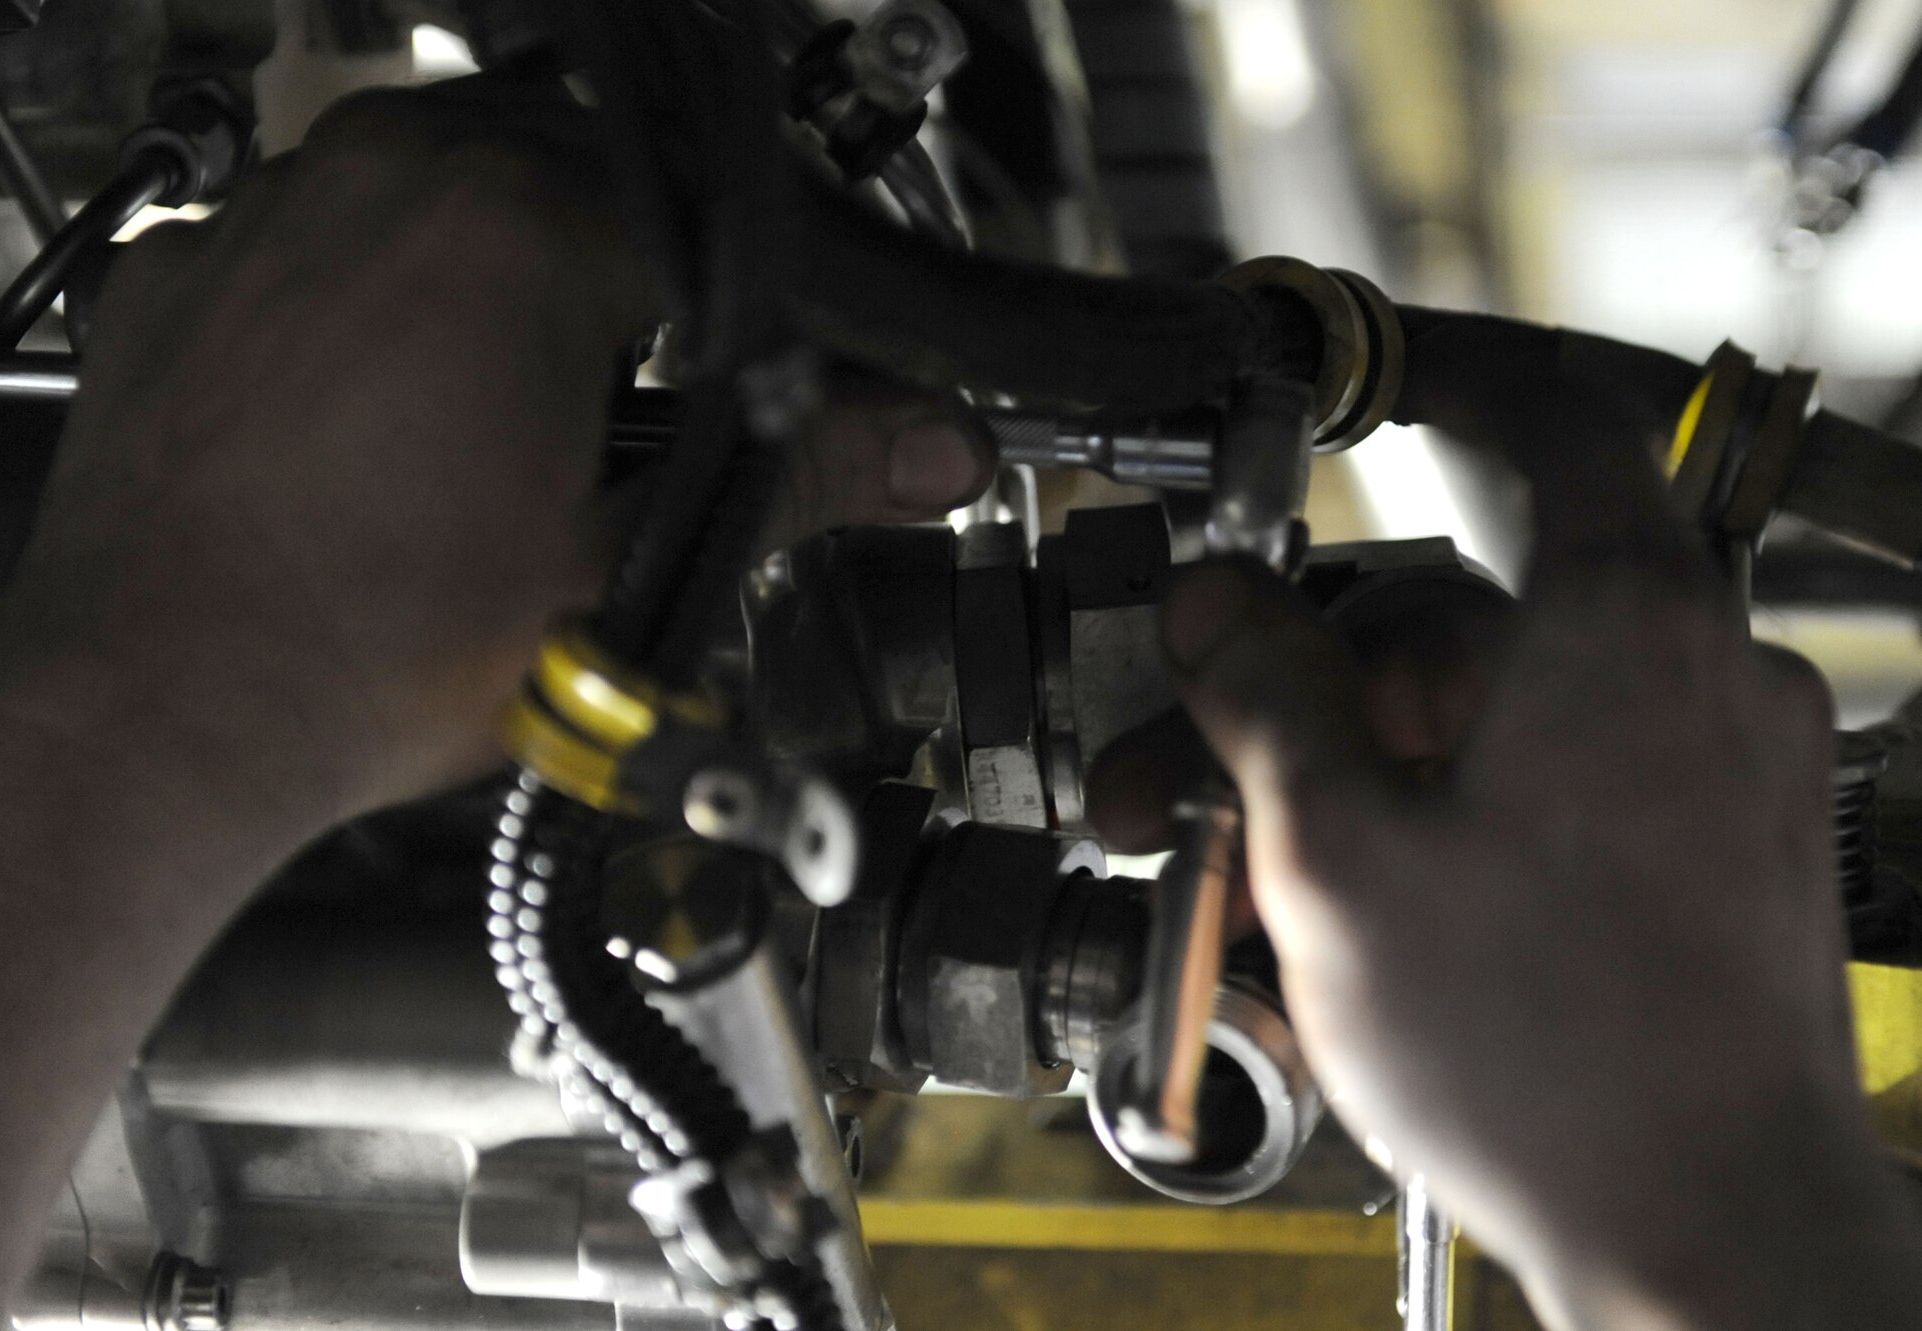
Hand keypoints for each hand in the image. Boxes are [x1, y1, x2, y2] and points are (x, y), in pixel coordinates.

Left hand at [0, 82, 990, 828]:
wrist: (158, 715)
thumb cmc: (364, 652)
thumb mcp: (625, 566)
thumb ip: (799, 481)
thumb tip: (924, 450)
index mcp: (517, 232)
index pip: (707, 225)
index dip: (757, 308)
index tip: (764, 363)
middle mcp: (384, 183)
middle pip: (577, 170)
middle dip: (631, 266)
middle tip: (652, 378)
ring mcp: (271, 215)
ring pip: (438, 177)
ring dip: (503, 257)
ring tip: (525, 386)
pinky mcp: (191, 271)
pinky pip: (316, 230)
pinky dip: (373, 284)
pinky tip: (391, 390)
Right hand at [1093, 380, 1921, 1328]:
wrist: (1713, 1236)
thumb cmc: (1551, 1059)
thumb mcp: (1339, 854)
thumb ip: (1267, 694)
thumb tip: (1214, 598)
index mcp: (1620, 627)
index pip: (1546, 420)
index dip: (1442, 379)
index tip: (1364, 385)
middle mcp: (1694, 672)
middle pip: (1462, 610)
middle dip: (1304, 680)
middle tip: (1180, 758)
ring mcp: (1718, 765)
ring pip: (1493, 709)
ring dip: (1356, 763)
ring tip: (1238, 869)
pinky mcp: (1718, 848)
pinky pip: (1553, 779)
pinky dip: (1446, 807)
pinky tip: (1349, 900)